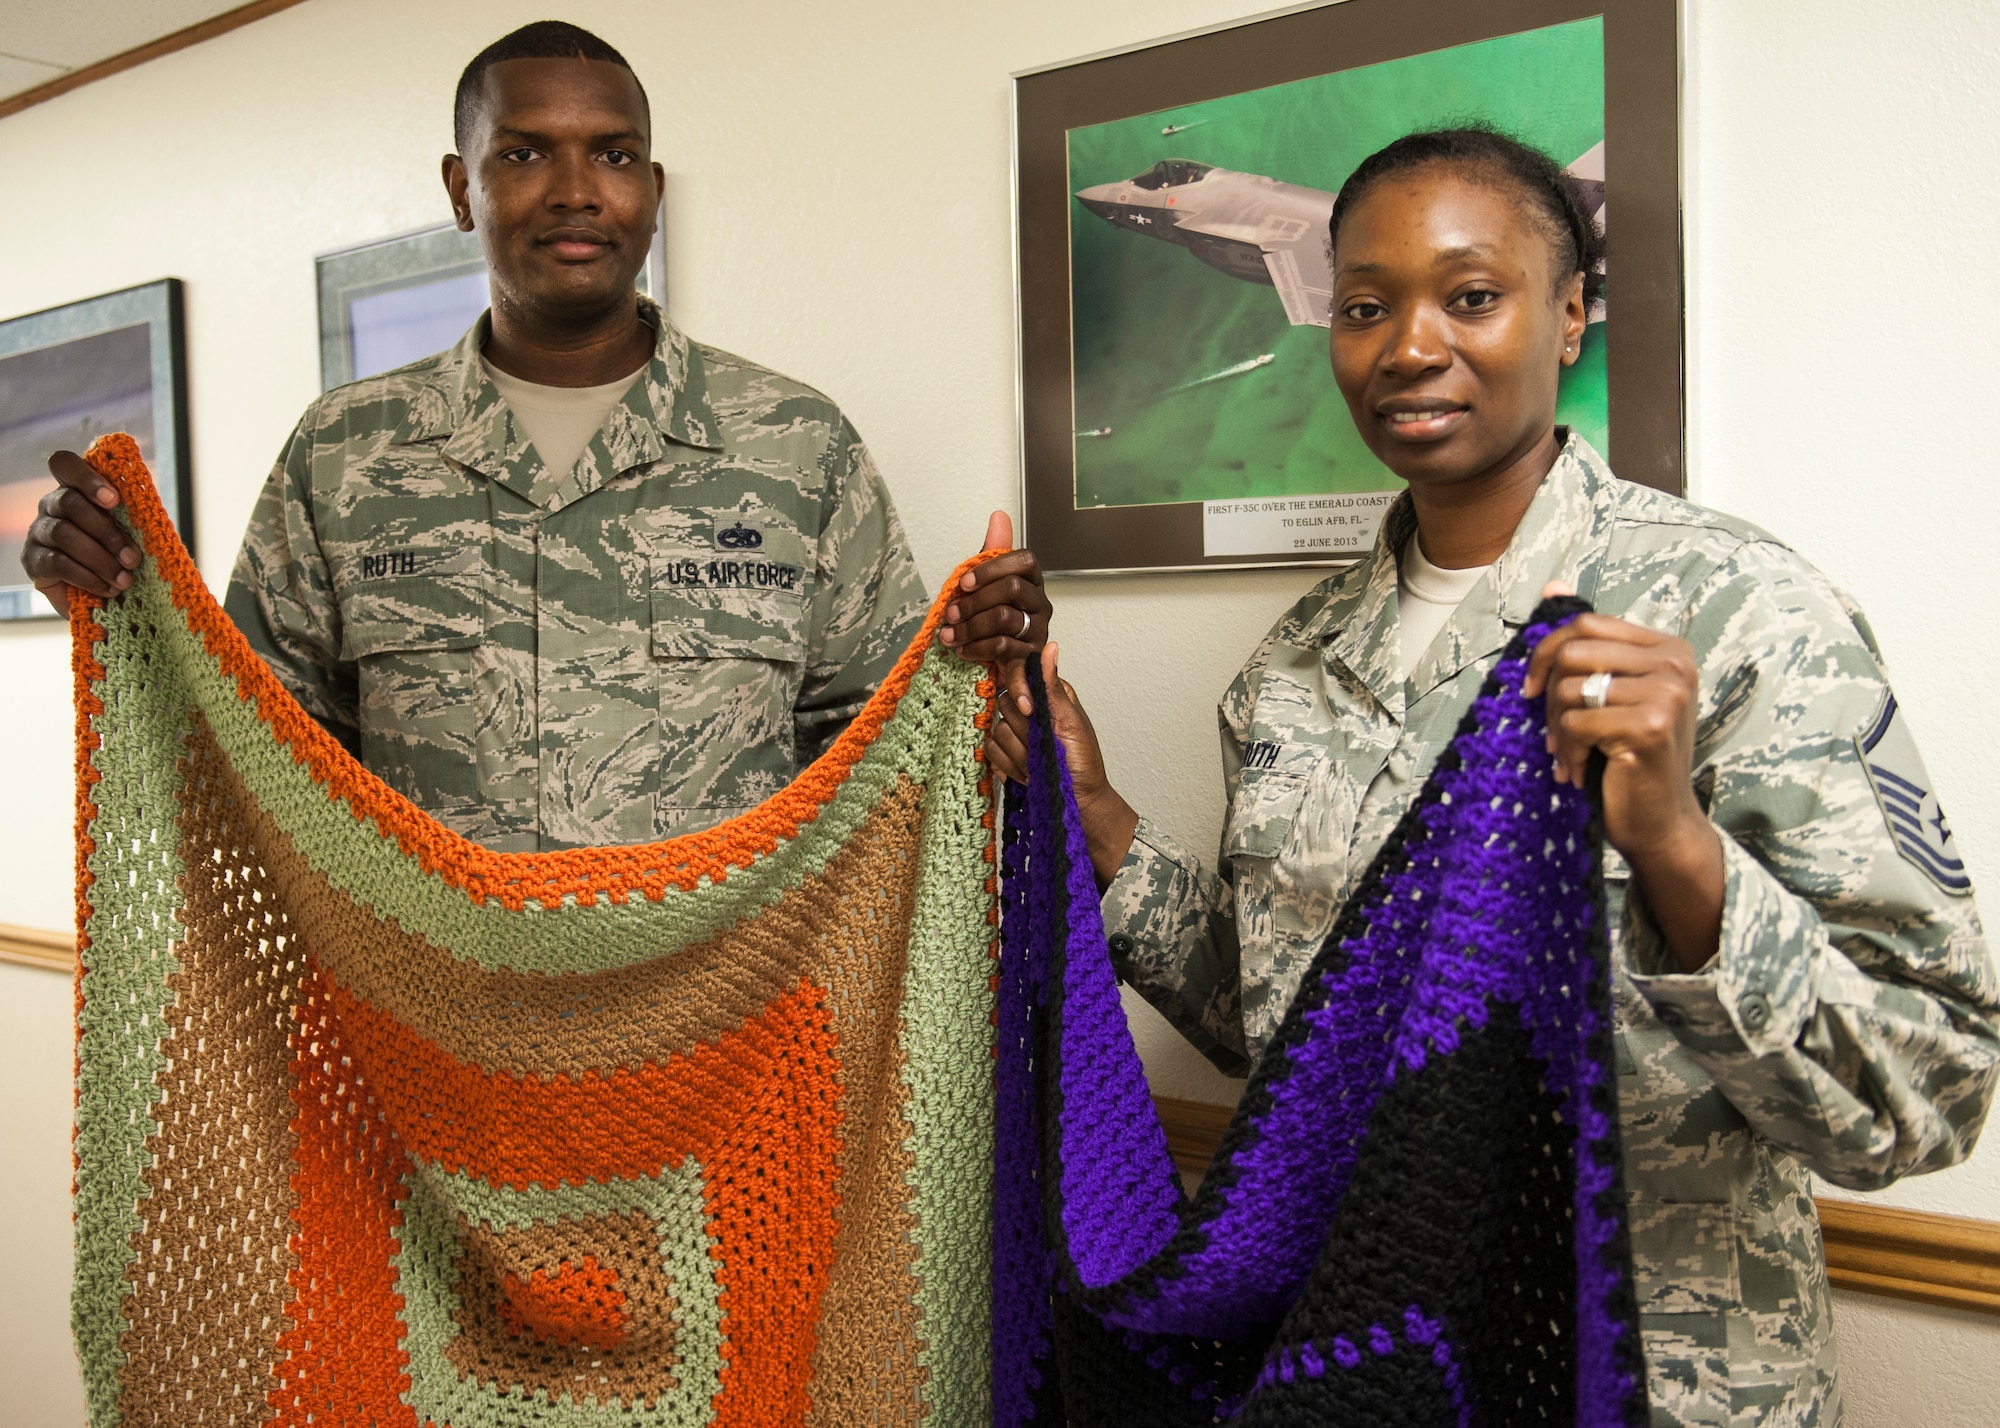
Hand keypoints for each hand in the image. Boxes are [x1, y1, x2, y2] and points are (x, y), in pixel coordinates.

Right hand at [23, 450, 143, 616]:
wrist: (105, 598)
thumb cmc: (121, 558)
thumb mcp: (131, 533)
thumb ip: (132, 516)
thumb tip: (148, 508)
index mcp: (74, 489)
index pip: (64, 464)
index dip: (86, 477)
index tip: (115, 500)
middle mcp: (51, 505)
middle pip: (69, 502)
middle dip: (107, 532)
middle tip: (133, 558)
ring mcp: (38, 532)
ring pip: (64, 534)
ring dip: (101, 559)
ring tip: (125, 580)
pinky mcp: (33, 561)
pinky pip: (58, 563)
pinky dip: (88, 577)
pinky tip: (107, 588)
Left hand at [938, 511, 1050, 720]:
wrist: (994, 667)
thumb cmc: (987, 621)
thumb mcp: (983, 585)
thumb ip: (992, 553)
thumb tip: (999, 514)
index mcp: (1032, 582)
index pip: (1024, 562)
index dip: (992, 569)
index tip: (962, 583)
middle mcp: (1041, 606)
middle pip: (1012, 591)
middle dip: (975, 601)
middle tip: (950, 615)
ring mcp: (1037, 633)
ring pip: (1005, 621)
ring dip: (970, 629)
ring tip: (949, 637)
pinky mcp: (1030, 659)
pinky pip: (1007, 653)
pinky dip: (982, 653)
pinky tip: (962, 653)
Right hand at [987, 643, 1137, 887]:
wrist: (1076, 804)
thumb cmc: (1083, 763)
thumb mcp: (1070, 722)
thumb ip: (1052, 686)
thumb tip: (1049, 647)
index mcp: (1049, 694)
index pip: (1017, 672)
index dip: (1018, 691)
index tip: (1032, 712)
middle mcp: (1030, 709)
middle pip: (1004, 703)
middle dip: (1024, 730)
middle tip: (1044, 745)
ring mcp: (1016, 732)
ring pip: (996, 731)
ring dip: (1020, 754)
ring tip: (1039, 764)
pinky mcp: (1004, 754)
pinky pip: (991, 752)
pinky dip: (1011, 766)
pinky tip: (1029, 774)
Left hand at [1522, 580, 1723, 970]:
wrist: (1658, 824)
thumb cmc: (1626, 759)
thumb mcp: (1607, 695)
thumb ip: (1586, 645)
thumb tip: (1552, 585)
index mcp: (1667, 648)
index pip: (1585, 624)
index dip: (1546, 653)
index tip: (1532, 690)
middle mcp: (1675, 664)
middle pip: (1573, 651)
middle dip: (1547, 694)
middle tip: (1552, 732)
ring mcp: (1667, 693)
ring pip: (1569, 688)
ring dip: (1555, 729)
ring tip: (1567, 755)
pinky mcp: (1651, 726)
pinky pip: (1575, 723)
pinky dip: (1565, 752)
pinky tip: (1576, 773)